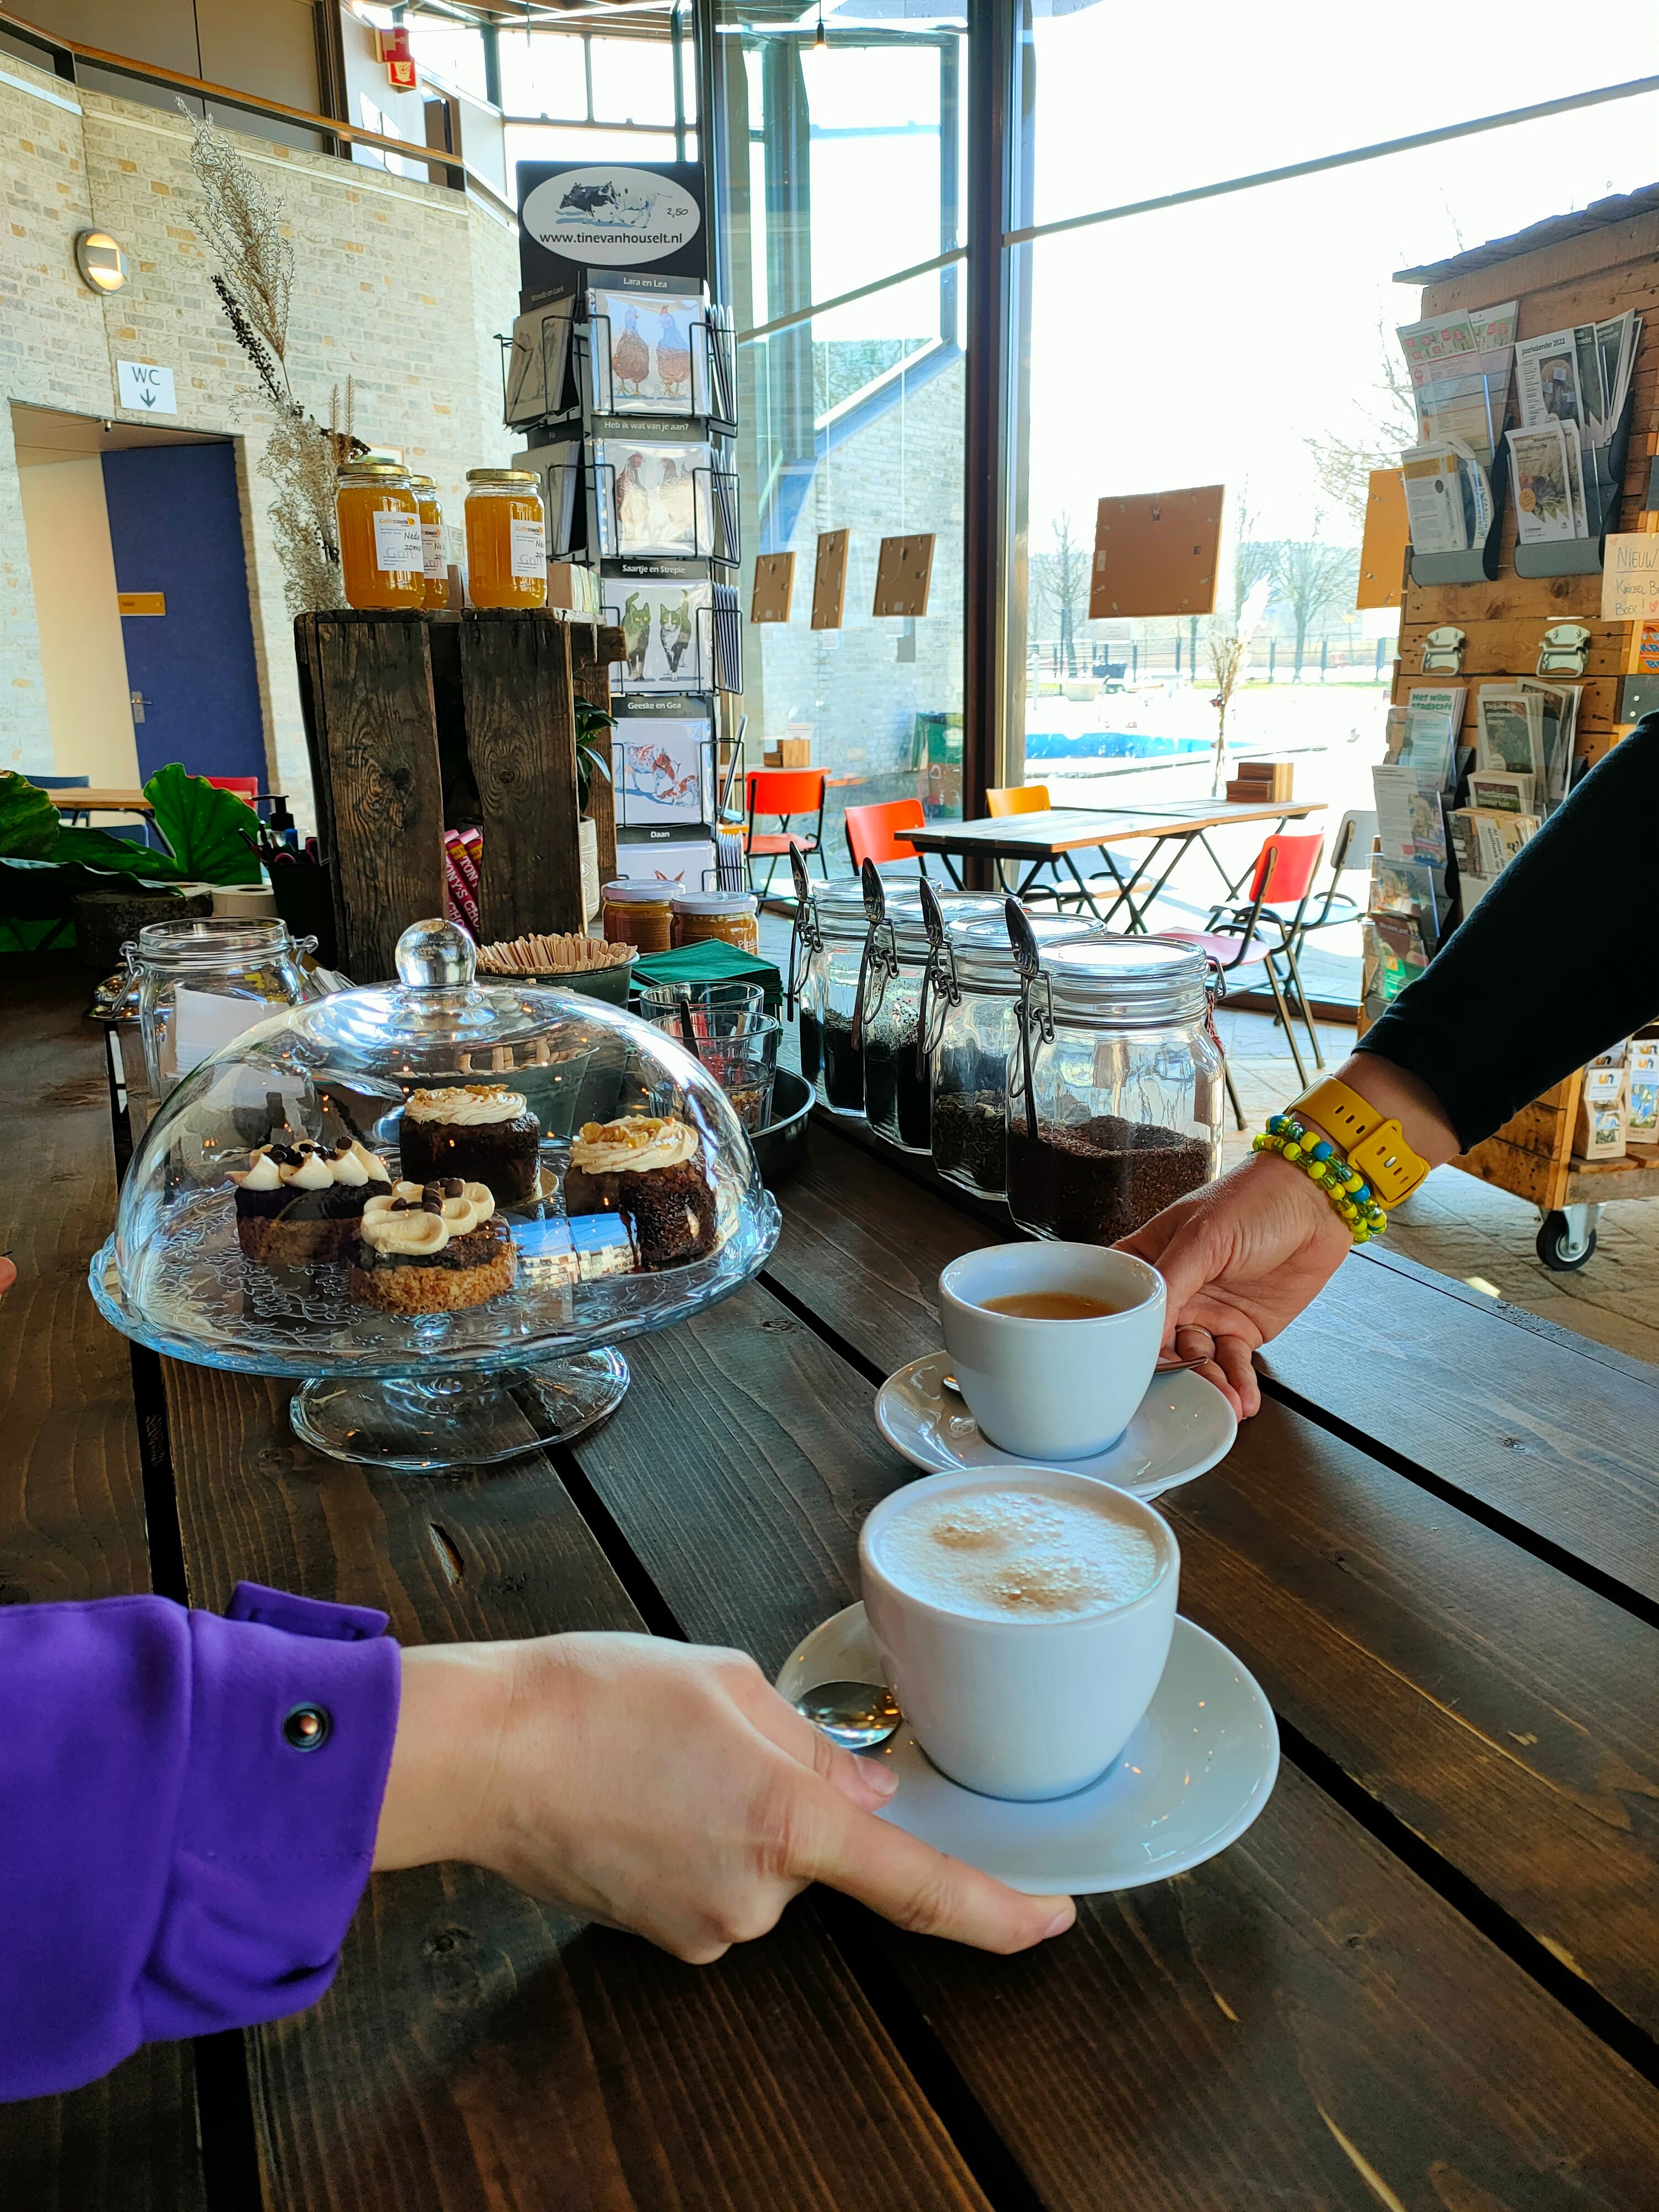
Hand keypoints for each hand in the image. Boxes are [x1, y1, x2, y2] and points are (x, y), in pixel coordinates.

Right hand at [375, 1633, 1071, 1961]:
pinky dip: (692, 1838)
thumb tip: (868, 1785)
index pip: (922, 1886)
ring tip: (657, 1758)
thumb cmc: (593, 1698)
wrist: (482, 1753)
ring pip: (761, 1865)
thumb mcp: (725, 1682)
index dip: (1000, 1912)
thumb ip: (814, 1742)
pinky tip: (637, 1793)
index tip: (1053, 1919)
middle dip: (789, 1796)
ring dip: (735, 1814)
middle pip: (818, 1850)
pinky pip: (711, 1883)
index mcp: (788, 1821)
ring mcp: (704, 1924)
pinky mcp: (659, 1935)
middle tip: (711, 1738)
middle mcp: (754, 1894)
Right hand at [1117, 1149, 1352, 1417]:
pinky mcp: (1241, 1330)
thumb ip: (1170, 1286)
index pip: (1122, 1307)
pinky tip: (1242, 1399)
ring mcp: (1207, 1314)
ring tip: (1220, 1402)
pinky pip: (1232, 1364)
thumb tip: (1143, 1334)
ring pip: (1195, 1360)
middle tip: (1180, 1395)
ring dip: (1207, 1384)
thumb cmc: (1255, 1199)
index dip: (1121, 1339)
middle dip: (1169, 1373)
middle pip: (1156, 1345)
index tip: (1126, 1369)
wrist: (1317, 1205)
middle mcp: (1174, 1293)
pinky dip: (1237, 1384)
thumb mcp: (1202, 1237)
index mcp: (1149, 1261)